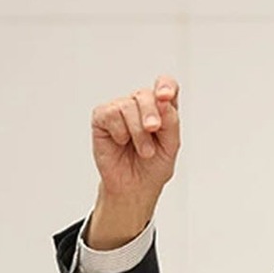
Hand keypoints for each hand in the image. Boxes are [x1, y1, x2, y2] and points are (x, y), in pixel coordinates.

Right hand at [87, 76, 180, 248]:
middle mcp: (141, 105)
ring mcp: (120, 110)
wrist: (135, 187)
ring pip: (128, 105)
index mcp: (162, 109)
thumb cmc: (154, 167)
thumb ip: (171, 122)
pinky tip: (122, 142)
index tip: (165, 96)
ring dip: (138, 132)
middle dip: (151, 114)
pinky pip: (110, 114)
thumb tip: (164, 101)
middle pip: (145, 94)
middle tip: (153, 131)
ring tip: (143, 150)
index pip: (166, 85)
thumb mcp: (171, 147)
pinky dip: (119, 131)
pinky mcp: (102, 117)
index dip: (165, 86)